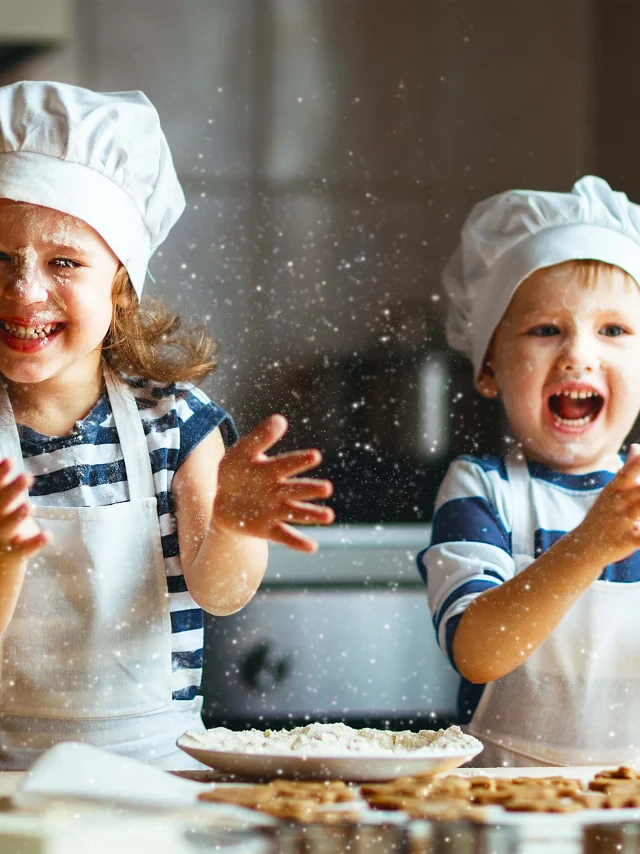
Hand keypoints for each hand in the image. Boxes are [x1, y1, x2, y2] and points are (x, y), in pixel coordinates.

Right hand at [0, 458, 48, 560]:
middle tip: (28, 476)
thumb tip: (7, 461)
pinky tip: (47, 535)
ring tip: (29, 506)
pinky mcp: (11, 557)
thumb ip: (5, 492)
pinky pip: (22, 550)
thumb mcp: (2, 511)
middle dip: (12, 490)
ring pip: (6, 528)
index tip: (9, 459)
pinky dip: (34, 543)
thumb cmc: (3, 533)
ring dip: (17, 516)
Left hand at [213, 414, 333, 551]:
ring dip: (312, 514)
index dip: (300, 460)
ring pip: (297, 512)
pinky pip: (285, 536)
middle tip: (326, 488)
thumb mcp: (242, 452)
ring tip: (329, 516)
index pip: (288, 464)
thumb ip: (259, 437)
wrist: (224, 500)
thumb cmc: (237, 472)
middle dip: (311, 489)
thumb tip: (280, 419)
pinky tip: (312, 547)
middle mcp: (279, 490)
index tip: (315, 456)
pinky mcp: (269, 529)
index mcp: (273, 469)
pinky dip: (298, 542)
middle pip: (297, 489)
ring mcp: (275, 510)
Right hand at [576, 444, 639, 564]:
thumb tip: (636, 446)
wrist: (584, 545)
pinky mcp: (624, 542)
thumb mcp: (613, 489)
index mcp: (615, 490)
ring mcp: (619, 523)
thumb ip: (629, 468)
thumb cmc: (605, 513)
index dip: (638, 463)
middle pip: (637, 491)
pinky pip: (638, 539)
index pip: (628, 472)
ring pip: (636, 512)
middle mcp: (616, 504)